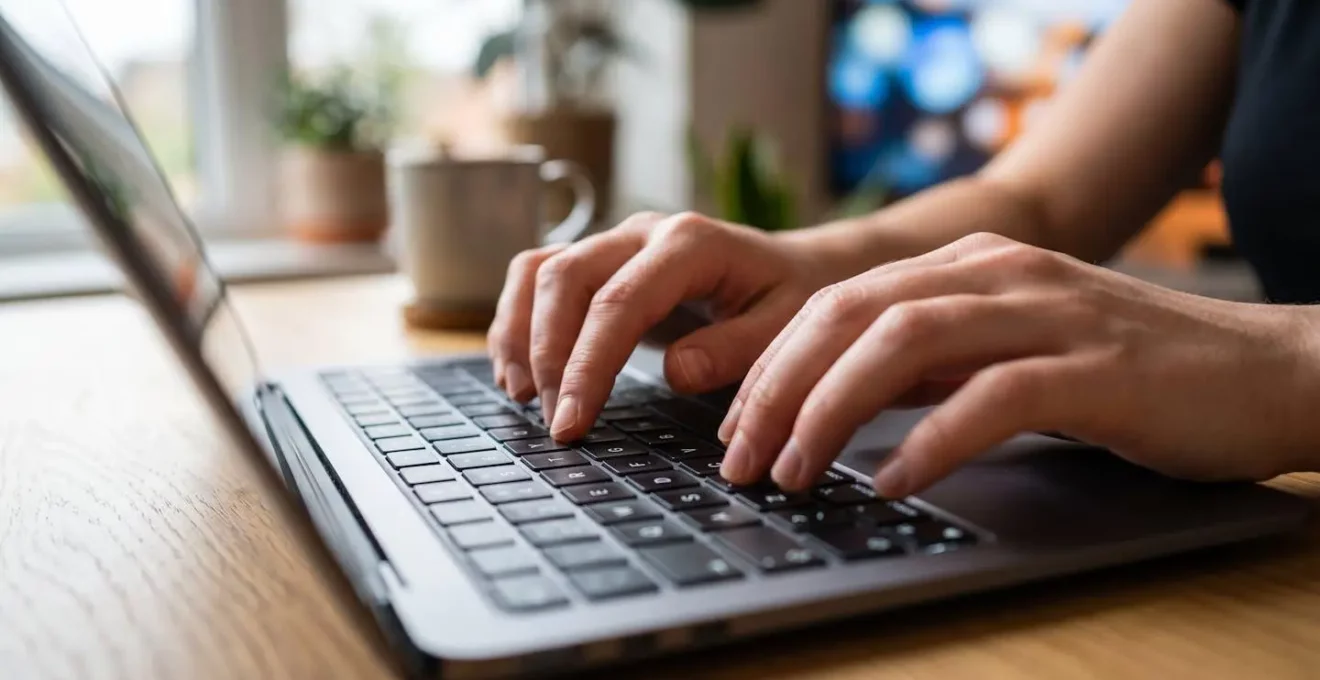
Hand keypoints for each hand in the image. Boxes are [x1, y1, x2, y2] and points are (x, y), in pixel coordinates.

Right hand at [487, 212, 842, 439]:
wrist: (794, 267)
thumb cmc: (790, 297)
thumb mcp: (788, 326)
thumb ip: (737, 349)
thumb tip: (675, 373)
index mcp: (691, 243)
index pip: (619, 301)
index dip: (587, 364)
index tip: (572, 422)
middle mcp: (643, 232)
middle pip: (565, 279)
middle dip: (548, 355)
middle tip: (556, 424)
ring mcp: (615, 242)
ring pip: (539, 271)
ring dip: (520, 335)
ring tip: (523, 398)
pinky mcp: (598, 261)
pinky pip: (538, 277)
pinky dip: (517, 321)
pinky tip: (518, 372)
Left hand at [718, 233, 1319, 495]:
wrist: (1260, 370)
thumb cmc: (1125, 372)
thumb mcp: (1004, 353)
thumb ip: (929, 364)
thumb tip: (836, 396)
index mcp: (967, 267)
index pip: (838, 303)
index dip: (772, 364)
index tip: (733, 426)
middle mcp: (997, 275)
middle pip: (852, 314)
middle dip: (779, 386)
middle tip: (741, 457)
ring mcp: (1046, 314)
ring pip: (904, 341)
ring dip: (832, 410)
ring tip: (795, 470)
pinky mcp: (1093, 367)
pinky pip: (991, 396)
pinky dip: (932, 439)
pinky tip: (895, 479)